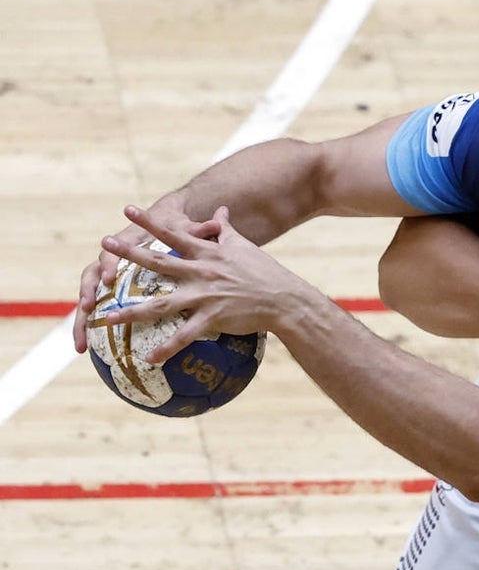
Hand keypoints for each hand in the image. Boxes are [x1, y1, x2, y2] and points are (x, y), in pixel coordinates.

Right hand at [72, 199, 197, 352]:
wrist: (162, 216)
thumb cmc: (176, 225)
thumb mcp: (186, 227)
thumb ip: (200, 229)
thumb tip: (220, 219)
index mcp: (127, 242)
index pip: (113, 253)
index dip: (109, 264)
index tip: (110, 278)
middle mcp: (112, 259)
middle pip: (92, 277)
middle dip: (88, 293)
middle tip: (88, 309)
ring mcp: (106, 275)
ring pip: (88, 297)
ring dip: (81, 320)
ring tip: (80, 343)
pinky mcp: (106, 290)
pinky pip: (94, 311)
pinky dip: (86, 328)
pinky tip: (83, 349)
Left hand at [98, 204, 309, 362]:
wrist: (283, 298)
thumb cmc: (264, 270)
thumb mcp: (244, 245)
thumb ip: (226, 229)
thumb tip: (220, 210)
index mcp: (208, 253)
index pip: (173, 234)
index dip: (150, 222)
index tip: (127, 210)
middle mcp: (201, 271)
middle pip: (158, 262)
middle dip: (129, 252)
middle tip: (104, 243)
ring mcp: (205, 295)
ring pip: (160, 304)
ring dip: (131, 311)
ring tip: (106, 317)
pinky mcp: (212, 318)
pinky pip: (184, 336)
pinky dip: (167, 348)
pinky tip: (149, 359)